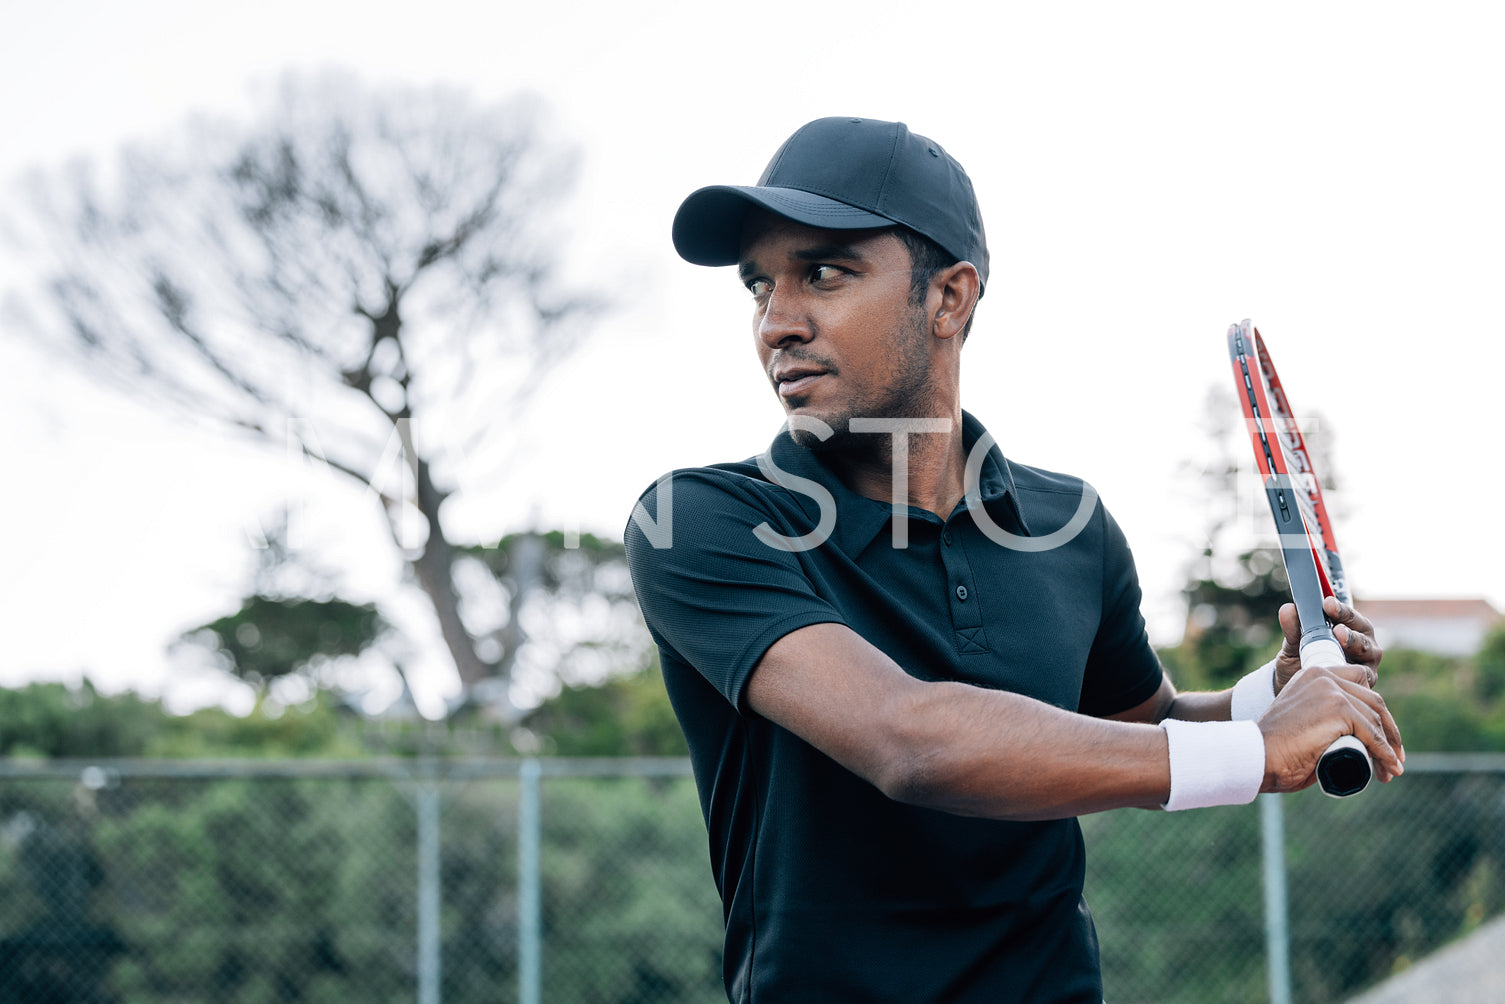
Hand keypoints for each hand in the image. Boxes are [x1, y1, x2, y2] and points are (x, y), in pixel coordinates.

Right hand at [1258, 661, 1404, 792]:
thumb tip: (1356, 736)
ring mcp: (1331, 690)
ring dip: (1389, 747)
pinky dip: (1385, 753)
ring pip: (1375, 718)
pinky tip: (1390, 767)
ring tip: (1389, 771)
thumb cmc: (1276, 750)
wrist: (1256, 757)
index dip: (1376, 712)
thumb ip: (1324, 718)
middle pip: (1373, 701)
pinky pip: (1372, 733)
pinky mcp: (1338, 708)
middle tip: (1393, 760)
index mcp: (1313, 675)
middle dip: (1388, 731)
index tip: (1383, 738)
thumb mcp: (1304, 722)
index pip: (1360, 683)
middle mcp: (1323, 676)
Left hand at [1273, 597, 1382, 692]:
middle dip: (1350, 628)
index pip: (1349, 617)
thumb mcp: (1293, 646)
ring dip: (1355, 645)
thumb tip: (1288, 608)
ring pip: (1368, 653)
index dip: (1341, 609)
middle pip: (1363, 633)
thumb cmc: (1301, 662)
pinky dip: (1353, 672)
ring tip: (1339, 640)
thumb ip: (1292, 628)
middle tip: (1337, 628)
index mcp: (1349, 629)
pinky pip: (1363, 678)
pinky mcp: (1365, 685)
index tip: (1327, 603)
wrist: (1300, 691)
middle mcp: (1363, 645)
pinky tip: (1340, 670)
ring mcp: (1366, 665)